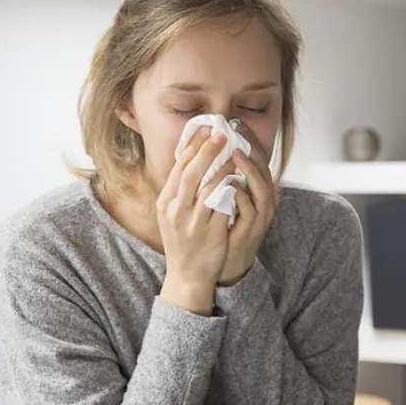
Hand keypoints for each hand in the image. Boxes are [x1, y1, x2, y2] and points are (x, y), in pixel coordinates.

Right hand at [157, 127, 231, 314]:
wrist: (187, 275)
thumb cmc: (183, 242)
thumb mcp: (172, 215)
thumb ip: (180, 191)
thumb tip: (193, 160)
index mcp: (165, 202)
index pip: (178, 167)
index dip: (192, 146)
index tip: (205, 129)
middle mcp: (175, 210)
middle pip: (191, 173)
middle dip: (207, 150)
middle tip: (222, 134)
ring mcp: (192, 222)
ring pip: (208, 187)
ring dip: (222, 167)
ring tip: (234, 154)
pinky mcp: (210, 233)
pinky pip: (222, 206)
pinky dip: (231, 190)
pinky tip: (239, 179)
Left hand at [219, 139, 276, 286]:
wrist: (223, 265)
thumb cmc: (222, 229)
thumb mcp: (223, 199)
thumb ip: (221, 178)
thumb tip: (207, 152)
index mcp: (256, 192)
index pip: (256, 160)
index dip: (248, 141)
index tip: (235, 123)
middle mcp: (263, 202)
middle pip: (264, 170)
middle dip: (252, 150)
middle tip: (238, 132)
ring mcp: (259, 218)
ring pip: (262, 189)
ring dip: (250, 171)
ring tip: (237, 155)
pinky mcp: (251, 232)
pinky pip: (250, 212)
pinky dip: (242, 198)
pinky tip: (231, 186)